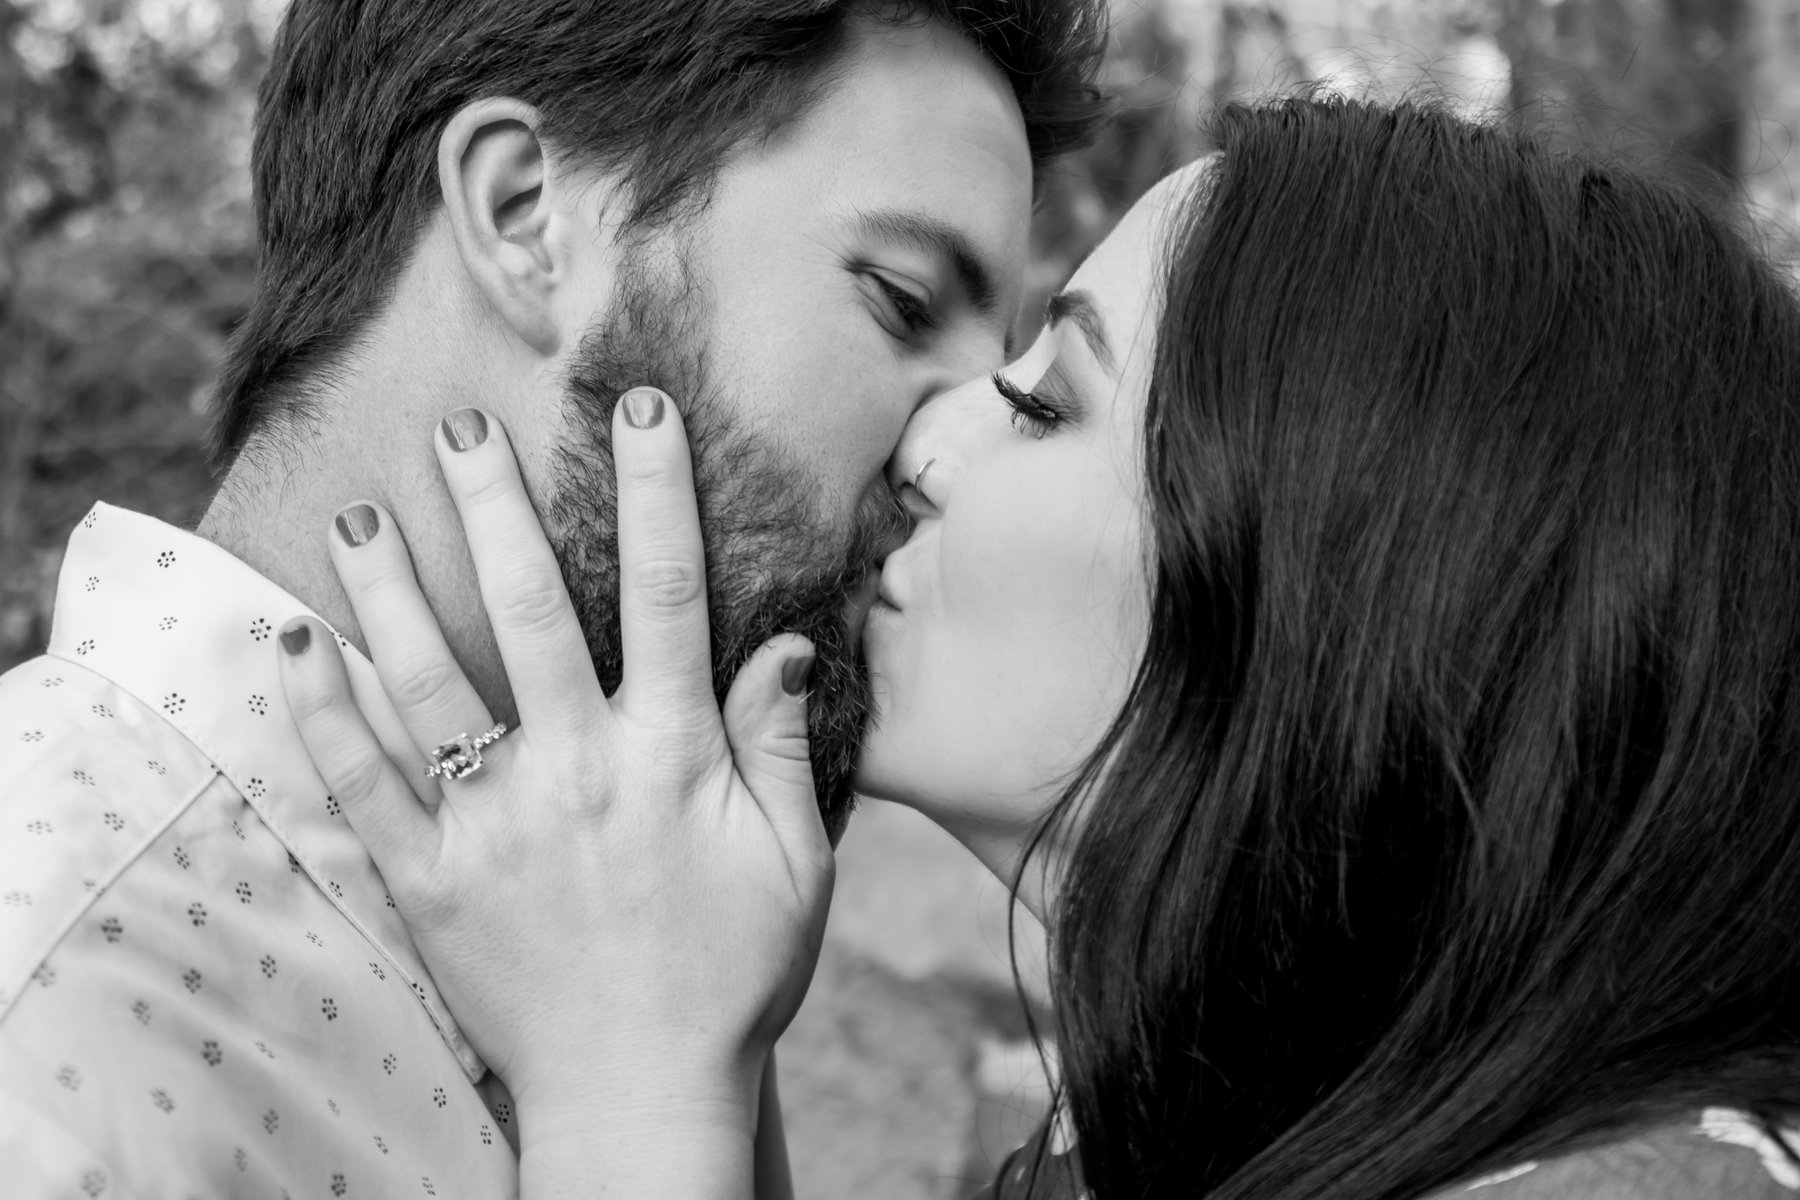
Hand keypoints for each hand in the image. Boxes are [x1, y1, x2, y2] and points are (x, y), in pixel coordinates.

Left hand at [273, 393, 832, 1156]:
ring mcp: (493, 823)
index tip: (637, 411)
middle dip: (498, 508)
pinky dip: (321, 712)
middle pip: (528, 612)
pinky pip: (361, 785)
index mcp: (670, 757)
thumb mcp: (793, 862)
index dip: (655, 492)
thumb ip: (780, 745)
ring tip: (363, 509)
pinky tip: (293, 642)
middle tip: (462, 428)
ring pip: (428, 682)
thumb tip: (785, 641)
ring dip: (391, 589)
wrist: (640, 1095)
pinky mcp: (428, 878)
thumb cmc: (730, 977)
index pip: (665, 596)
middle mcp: (576, 771)